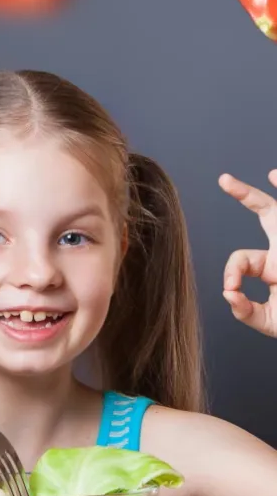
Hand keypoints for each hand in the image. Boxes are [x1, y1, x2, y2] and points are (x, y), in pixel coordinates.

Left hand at [219, 171, 276, 336]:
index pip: (243, 259)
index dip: (231, 271)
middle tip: (223, 179)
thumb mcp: (270, 322)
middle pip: (266, 213)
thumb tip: (228, 293)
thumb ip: (245, 311)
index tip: (232, 289)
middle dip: (245, 195)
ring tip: (272, 174)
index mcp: (272, 267)